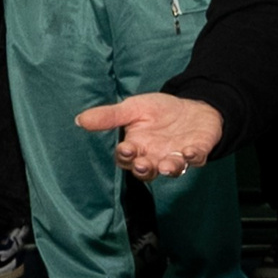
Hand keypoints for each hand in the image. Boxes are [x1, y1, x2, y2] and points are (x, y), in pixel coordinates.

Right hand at [75, 92, 223, 180]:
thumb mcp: (132, 108)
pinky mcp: (198, 151)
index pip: (126, 158)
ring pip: (172, 169)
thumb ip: (109, 117)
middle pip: (147, 170)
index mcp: (137, 148)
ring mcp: (177, 156)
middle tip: (142, 164)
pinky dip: (194, 157)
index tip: (125, 149)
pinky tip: (190, 151)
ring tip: (167, 165)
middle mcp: (155, 157)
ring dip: (169, 168)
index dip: (125, 156)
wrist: (192, 107)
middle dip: (144, 169)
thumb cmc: (159, 111)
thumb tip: (79, 119)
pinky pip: (196, 158)